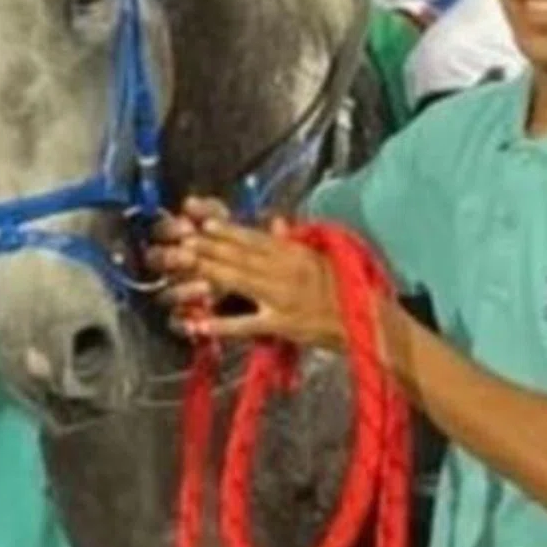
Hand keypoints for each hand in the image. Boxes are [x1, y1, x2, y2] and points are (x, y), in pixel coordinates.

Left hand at [147, 207, 349, 353]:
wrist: (367, 319)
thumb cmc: (346, 287)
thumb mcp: (321, 257)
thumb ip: (294, 241)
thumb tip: (276, 223)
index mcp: (294, 252)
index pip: (253, 237)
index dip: (226, 229)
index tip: (202, 222)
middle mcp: (284, 270)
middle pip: (238, 255)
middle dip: (207, 246)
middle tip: (179, 239)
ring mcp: (281, 297)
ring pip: (237, 280)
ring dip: (208, 270)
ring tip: (183, 263)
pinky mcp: (281, 324)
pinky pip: (246, 323)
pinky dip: (221, 323)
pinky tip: (198, 323)